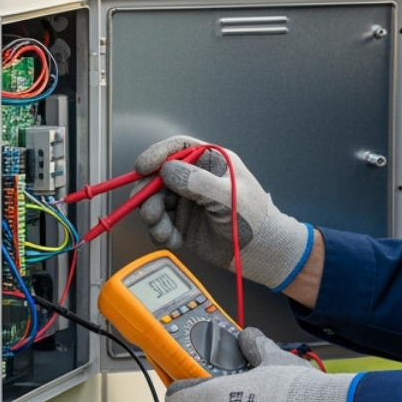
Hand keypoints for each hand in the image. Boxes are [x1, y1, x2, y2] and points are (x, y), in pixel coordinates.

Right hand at [135, 136, 313, 291]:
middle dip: (149, 195)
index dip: (157, 155)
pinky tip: (174, 240)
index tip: (142, 168)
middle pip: (158, 177)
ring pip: (155, 201)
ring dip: (153, 218)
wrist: (260, 252)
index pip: (178, 148)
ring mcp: (187, 200)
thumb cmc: (254, 219)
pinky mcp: (182, 222)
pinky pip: (160, 223)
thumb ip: (198, 182)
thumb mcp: (227, 197)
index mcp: (210, 161)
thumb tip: (167, 170)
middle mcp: (195, 178)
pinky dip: (161, 232)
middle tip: (150, 212)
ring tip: (164, 233)